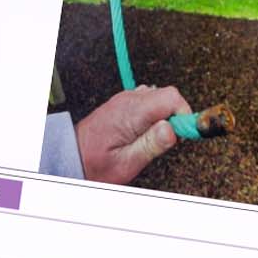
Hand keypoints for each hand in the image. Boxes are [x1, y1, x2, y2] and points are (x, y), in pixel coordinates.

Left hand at [75, 86, 191, 183]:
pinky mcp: (124, 102)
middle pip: (168, 94)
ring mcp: (126, 99)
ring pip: (159, 96)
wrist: (72, 155)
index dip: (184, 113)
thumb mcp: (126, 162)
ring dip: (165, 114)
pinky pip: (148, 100)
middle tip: (167, 139)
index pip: (170, 97)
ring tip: (152, 137)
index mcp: (131, 112)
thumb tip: (172, 129)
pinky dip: (154, 113)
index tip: (185, 132)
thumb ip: (150, 145)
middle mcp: (128, 100)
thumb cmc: (95, 163)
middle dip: (176, 116)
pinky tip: (144, 131)